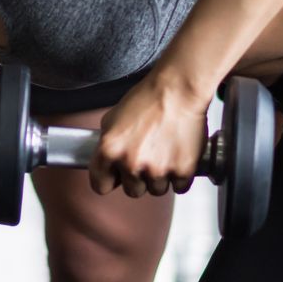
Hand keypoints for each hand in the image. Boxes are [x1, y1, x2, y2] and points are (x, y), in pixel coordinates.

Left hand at [90, 82, 212, 198]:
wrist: (178, 90)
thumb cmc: (148, 99)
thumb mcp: (112, 118)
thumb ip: (107, 144)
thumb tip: (107, 162)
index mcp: (109, 150)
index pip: (101, 186)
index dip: (109, 181)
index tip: (115, 178)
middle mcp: (131, 163)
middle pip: (132, 191)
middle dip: (139, 178)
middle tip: (147, 158)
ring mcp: (157, 169)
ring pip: (156, 189)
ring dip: (160, 177)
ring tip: (164, 153)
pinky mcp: (182, 171)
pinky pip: (179, 186)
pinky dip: (181, 175)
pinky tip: (178, 156)